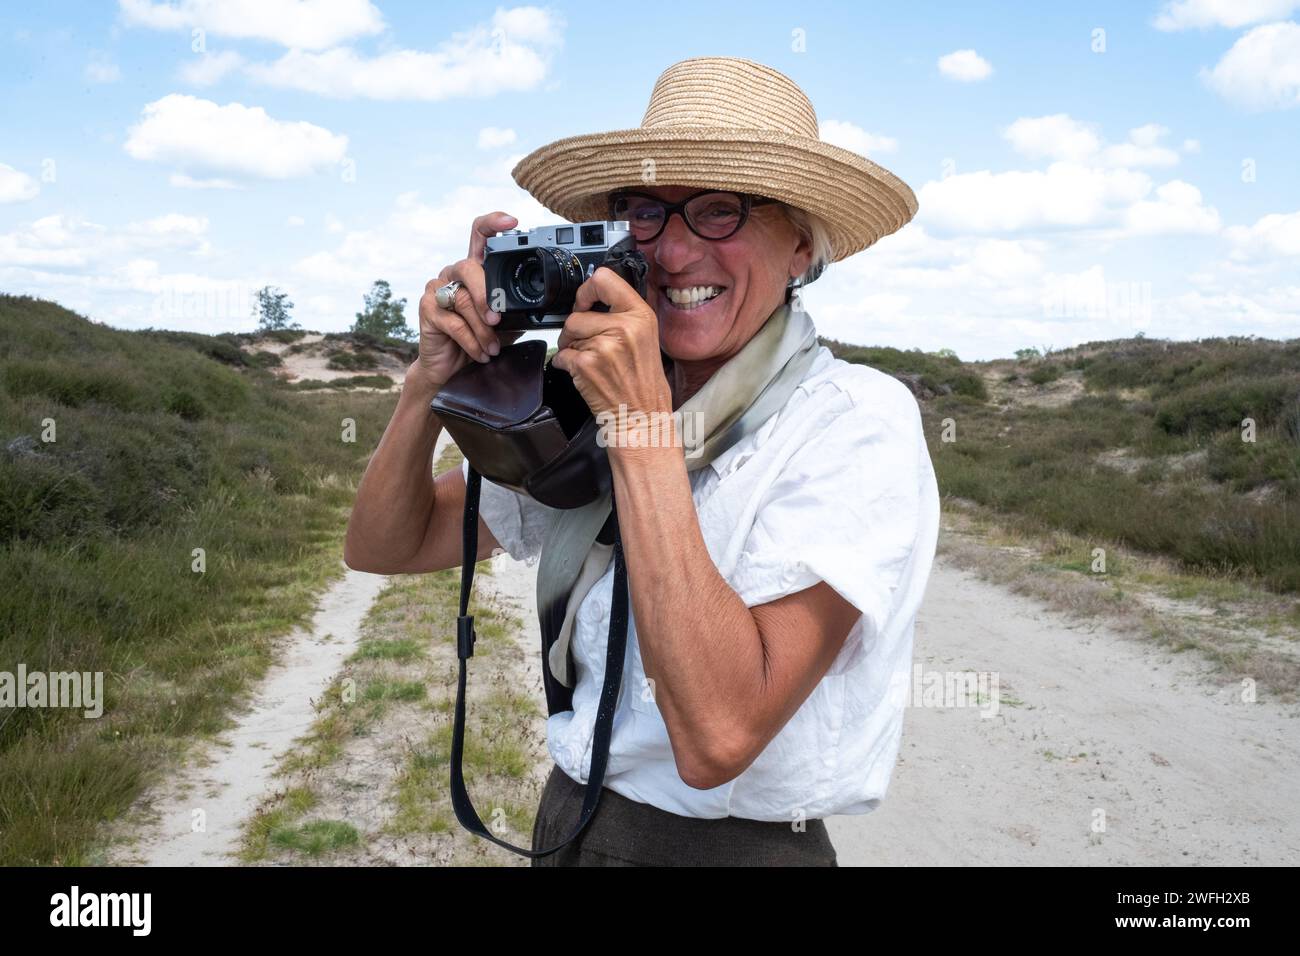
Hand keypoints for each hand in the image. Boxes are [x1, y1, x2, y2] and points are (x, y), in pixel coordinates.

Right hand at [413, 211, 524, 391]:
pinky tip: (480, 353)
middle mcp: (453, 273)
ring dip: (483, 330)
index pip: (479, 235)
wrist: (449, 366)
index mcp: (473, 270)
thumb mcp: (502, 324)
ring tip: (493, 347)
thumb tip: (539, 308)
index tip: (512, 221)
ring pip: (464, 300)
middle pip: (469, 268)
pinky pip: (454, 323)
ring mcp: (437, 289)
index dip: (493, 223)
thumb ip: (513, 310)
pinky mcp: (427, 309)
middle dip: (487, 296)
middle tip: (497, 321)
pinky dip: (472, 342)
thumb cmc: (477, 339)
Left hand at [553, 266, 672, 427]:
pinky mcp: (586, 364)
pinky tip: (584, 374)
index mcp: (640, 316)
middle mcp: (624, 328)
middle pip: (577, 314)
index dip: (586, 290)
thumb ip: (624, 315)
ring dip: (570, 348)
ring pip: (567, 334)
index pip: (604, 279)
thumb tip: (596, 297)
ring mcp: (604, 346)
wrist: (642, 418)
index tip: (584, 302)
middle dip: (575, 331)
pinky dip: (565, 365)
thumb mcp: (647, 339)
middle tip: (587, 345)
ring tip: (590, 362)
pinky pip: (561, 355)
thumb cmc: (643, 385)